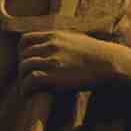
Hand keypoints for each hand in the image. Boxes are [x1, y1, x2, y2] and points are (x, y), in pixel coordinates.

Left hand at [12, 9, 130, 96]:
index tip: (26, 61)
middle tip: (26, 78)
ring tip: (26, 89)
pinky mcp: (53, 75)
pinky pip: (30, 80)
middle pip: (23, 55)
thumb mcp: (76, 38)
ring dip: (22, 80)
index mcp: (54, 35)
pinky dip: (25, 88)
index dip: (22, 52)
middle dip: (22, 68)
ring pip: (24, 67)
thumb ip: (62, 40)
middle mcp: (50, 45)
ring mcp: (51, 60)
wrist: (108, 63)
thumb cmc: (97, 53)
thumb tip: (56, 45)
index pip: (25, 40)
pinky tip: (28, 95)